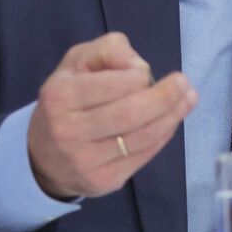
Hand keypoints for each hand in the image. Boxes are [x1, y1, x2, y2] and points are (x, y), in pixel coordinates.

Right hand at [28, 32, 196, 198]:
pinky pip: (143, 156)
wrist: (42, 156)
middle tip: (185, 84)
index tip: (146, 72)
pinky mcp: (103, 181)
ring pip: (141, 137)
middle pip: (130, 114)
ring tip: (189, 99)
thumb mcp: (77, 62)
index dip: (138, 76)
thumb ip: (108, 50)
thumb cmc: (68, 99)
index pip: (112, 85)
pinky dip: (163, 136)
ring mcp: (86, 161)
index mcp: (60, 96)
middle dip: (165, 97)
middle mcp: (69, 131)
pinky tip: (171, 121)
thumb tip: (139, 66)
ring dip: (172, 117)